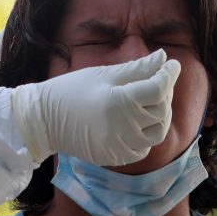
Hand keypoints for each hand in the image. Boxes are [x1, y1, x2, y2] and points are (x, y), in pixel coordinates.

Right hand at [10, 50, 179, 165]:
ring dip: (160, 116)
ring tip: (150, 102)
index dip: (170, 74)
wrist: (44, 121)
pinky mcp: (116, 158)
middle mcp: (123, 127)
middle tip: (158, 80)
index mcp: (119, 101)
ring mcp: (120, 145)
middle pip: (162, 110)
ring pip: (157, 132)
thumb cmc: (71, 91)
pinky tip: (136, 121)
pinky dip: (146, 134)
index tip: (173, 64)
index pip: (159, 88)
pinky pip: (143, 148)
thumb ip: (137, 68)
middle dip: (165, 93)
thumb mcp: (103, 74)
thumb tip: (163, 58)